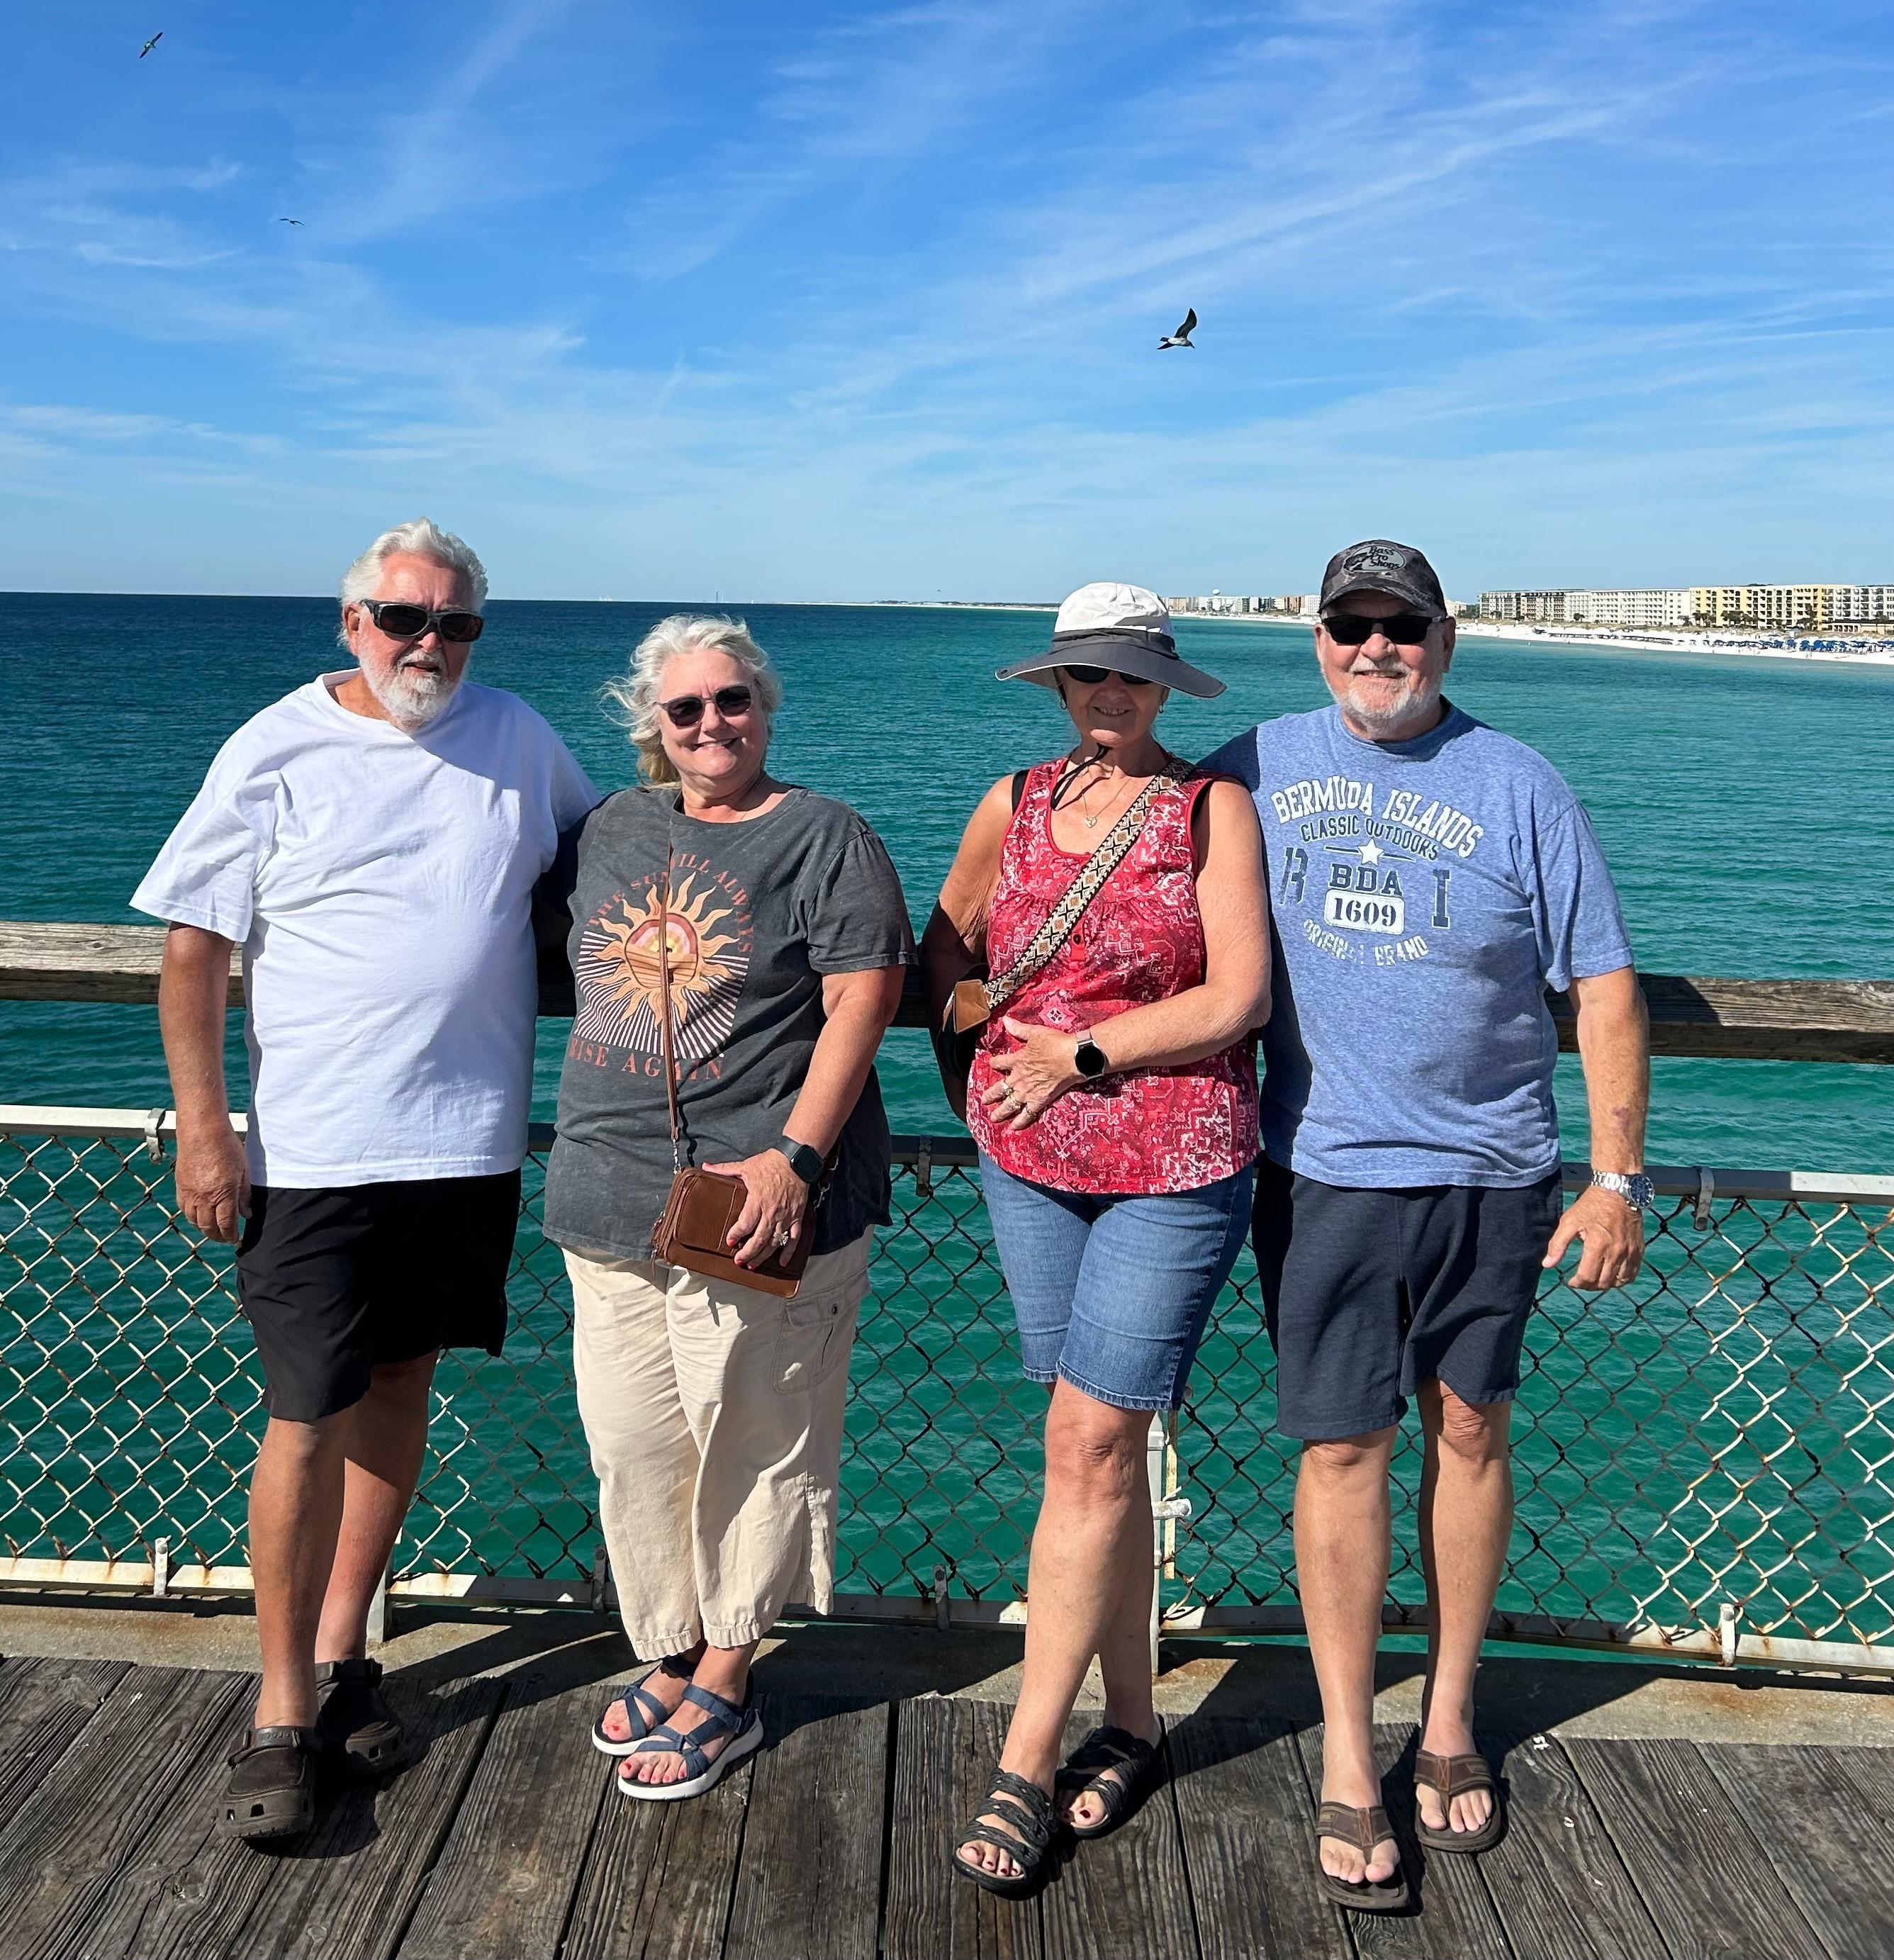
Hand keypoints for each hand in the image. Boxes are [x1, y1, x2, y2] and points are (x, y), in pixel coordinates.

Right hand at [175, 1123, 250, 1244]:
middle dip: (217, 1236)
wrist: (201, 1131)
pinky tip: (198, 1216)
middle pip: (208, 1227)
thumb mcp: (244, 1170)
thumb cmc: (226, 1146)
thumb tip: (247, 1213)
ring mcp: (189, 1193)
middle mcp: (204, 1198)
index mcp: (223, 1194)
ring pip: (194, 1221)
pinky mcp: (180, 1186)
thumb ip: (244, 1194)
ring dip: (203, 1229)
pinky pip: (183, 1209)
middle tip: (225, 1239)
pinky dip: (191, 1217)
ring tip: (213, 1230)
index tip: (235, 1239)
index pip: (226, 1224)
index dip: (231, 1235)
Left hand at [703, 1148, 810, 1268]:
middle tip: (739, 1261)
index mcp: (757, 1200)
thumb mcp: (746, 1166)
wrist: (796, 1160)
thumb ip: (725, 1169)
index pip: (744, 1224)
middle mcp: (771, 1211)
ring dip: (763, 1256)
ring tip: (753, 1265)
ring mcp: (785, 1216)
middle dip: (747, 1253)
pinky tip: (782, 1262)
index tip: (729, 1242)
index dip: (735, 1234)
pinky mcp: (797, 1216)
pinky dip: (788, 1251)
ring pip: (774, 1242)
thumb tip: (706, 1166)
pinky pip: (794, 1238)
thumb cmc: (771, 1163)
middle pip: (758, 1239)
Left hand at [979, 1016, 1083, 1129]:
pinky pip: (1027, 1114)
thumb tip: (1005, 1020)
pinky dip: (1020, 1122)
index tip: (992, 1064)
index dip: (994, 1063)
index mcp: (1017, 1060)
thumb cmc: (1056, 1043)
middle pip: (1000, 1088)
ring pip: (1010, 1104)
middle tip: (983, 1101)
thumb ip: (1019, 1029)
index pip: (999, 1062)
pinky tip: (1013, 1128)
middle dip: (990, 1095)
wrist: (1073, 1057)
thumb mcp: (1035, 1032)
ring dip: (1000, 1112)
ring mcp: (1028, 1091)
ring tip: (993, 1118)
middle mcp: (1019, 1078)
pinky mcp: (1040, 1100)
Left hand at [1543, 1184, 1644, 1290]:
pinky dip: (1622, 1279)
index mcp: (1597, 1246)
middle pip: (1603, 1282)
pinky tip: (1612, 1275)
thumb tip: (1547, 1264)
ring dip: (1606, 1284)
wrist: (1618, 1190)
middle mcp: (1616, 1252)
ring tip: (1596, 1279)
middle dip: (1590, 1286)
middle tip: (1582, 1281)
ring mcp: (1630, 1252)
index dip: (1577, 1283)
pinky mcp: (1639, 1249)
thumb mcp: (1569, 1221)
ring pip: (1619, 1281)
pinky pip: (1633, 1273)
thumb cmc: (1591, 1205)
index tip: (1571, 1281)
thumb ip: (1557, 1245)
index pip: (1587, 1277)